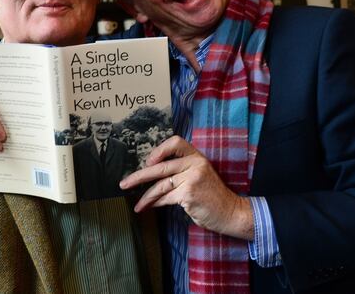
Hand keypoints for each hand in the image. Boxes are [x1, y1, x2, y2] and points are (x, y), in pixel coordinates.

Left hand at [119, 136, 253, 239]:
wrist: (230, 212)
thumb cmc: (212, 196)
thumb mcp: (200, 175)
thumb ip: (181, 170)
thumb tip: (152, 172)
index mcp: (197, 156)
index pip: (176, 142)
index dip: (159, 150)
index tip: (148, 161)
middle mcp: (195, 164)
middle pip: (161, 166)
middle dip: (139, 176)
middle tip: (124, 183)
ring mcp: (192, 178)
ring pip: (160, 185)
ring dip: (146, 196)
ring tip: (137, 203)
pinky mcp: (189, 193)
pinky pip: (165, 197)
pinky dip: (155, 203)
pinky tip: (149, 207)